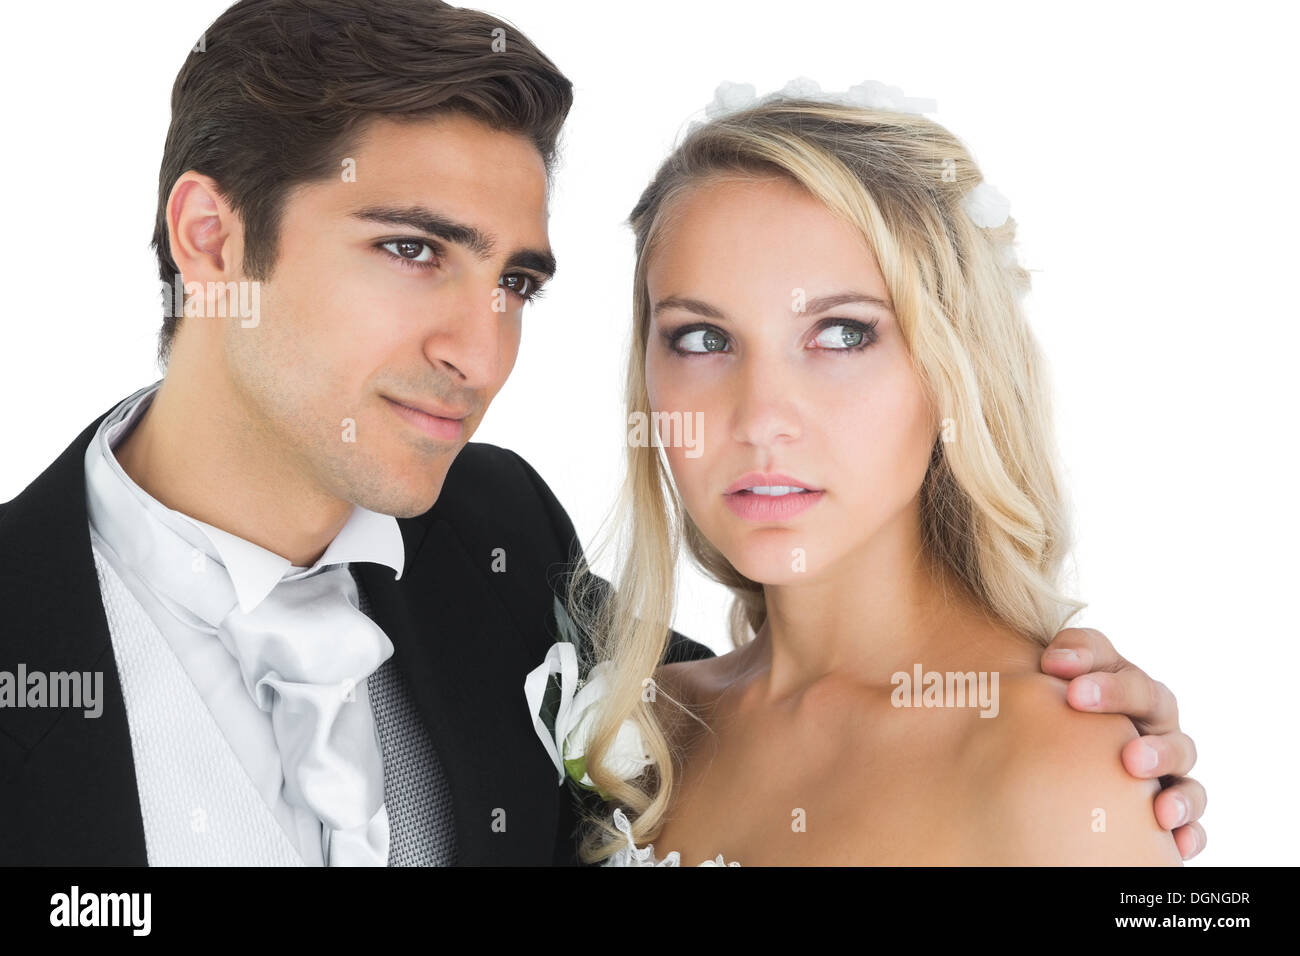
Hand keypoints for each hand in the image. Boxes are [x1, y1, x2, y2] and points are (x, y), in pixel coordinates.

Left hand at [1041, 627, 1205, 859]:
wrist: (1066, 738)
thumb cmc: (1064, 703)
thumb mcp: (1064, 670)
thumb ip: (1067, 655)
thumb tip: (1056, 662)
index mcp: (1134, 689)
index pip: (1131, 682)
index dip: (1109, 688)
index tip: (1074, 694)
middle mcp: (1157, 725)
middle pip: (1162, 718)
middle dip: (1149, 740)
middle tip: (1126, 756)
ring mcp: (1169, 767)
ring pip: (1185, 772)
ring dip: (1175, 787)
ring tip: (1157, 808)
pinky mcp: (1172, 808)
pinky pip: (1192, 824)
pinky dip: (1188, 833)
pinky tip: (1175, 844)